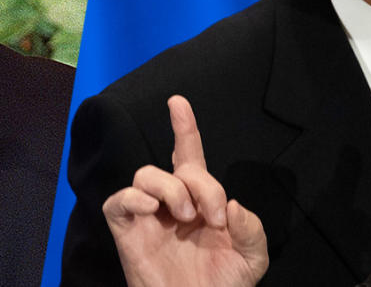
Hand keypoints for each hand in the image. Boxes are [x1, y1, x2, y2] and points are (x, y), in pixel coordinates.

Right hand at [102, 95, 267, 286]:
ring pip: (145, 174)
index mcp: (200, 203)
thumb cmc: (222, 286)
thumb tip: (232, 204)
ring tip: (185, 216)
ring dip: (170, 189)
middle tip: (212, 217)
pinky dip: (134, 199)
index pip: (189, 157)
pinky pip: (118, 200)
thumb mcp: (252, 258)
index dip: (184, 128)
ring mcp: (147, 217)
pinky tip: (152, 212)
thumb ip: (251, 229)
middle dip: (201, 184)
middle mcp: (172, 204)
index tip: (178, 102)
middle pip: (176, 167)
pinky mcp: (127, 232)